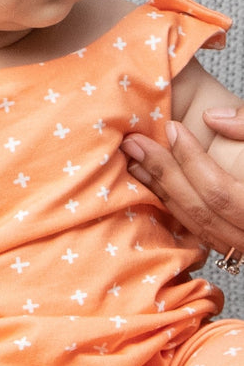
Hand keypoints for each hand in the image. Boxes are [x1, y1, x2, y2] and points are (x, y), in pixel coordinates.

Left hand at [121, 108, 243, 256]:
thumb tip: (212, 117)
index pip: (218, 191)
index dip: (192, 158)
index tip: (172, 127)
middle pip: (199, 209)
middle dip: (162, 173)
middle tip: (133, 144)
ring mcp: (243, 248)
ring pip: (195, 224)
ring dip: (160, 192)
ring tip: (134, 163)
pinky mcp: (236, 248)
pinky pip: (199, 231)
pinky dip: (174, 208)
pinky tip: (153, 186)